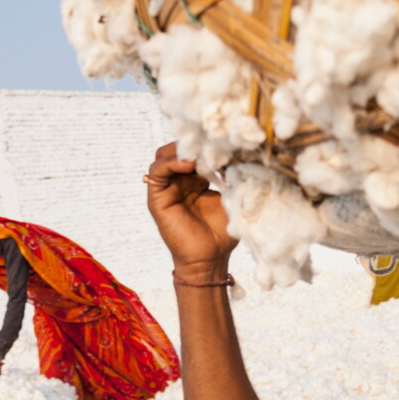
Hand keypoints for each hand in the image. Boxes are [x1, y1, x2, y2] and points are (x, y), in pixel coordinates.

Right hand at [146, 142, 238, 274]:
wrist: (210, 259)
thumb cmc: (223, 233)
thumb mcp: (232, 198)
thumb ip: (232, 177)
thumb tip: (242, 153)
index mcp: (198, 179)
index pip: (196, 150)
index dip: (207, 143)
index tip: (224, 140)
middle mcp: (180, 181)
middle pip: (178, 148)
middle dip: (192, 142)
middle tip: (210, 142)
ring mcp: (167, 188)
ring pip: (163, 155)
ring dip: (180, 149)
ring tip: (198, 152)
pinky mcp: (157, 198)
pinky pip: (156, 172)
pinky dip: (170, 162)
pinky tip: (188, 163)